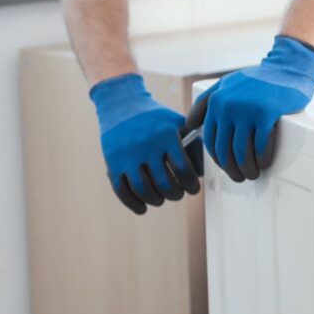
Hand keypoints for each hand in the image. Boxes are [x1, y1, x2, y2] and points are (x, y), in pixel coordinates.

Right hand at [90, 73, 203, 214]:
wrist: (122, 105)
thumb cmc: (157, 119)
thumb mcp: (179, 124)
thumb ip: (194, 146)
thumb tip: (202, 174)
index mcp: (166, 136)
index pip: (183, 169)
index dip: (191, 184)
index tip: (193, 188)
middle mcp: (146, 146)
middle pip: (164, 183)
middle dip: (175, 194)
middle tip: (178, 194)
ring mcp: (127, 155)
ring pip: (143, 189)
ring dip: (156, 200)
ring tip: (162, 199)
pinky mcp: (112, 163)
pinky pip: (121, 190)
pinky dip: (133, 203)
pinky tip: (143, 208)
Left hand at [186, 35, 313, 182]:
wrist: (288, 69)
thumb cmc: (258, 80)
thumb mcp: (226, 84)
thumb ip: (206, 102)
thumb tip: (189, 125)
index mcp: (216, 101)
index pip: (211, 140)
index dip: (218, 160)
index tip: (227, 168)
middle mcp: (228, 105)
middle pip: (225, 150)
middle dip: (232, 169)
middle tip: (240, 177)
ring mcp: (247, 109)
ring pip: (242, 152)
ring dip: (248, 169)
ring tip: (253, 173)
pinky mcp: (267, 113)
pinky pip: (261, 146)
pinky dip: (263, 159)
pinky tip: (265, 163)